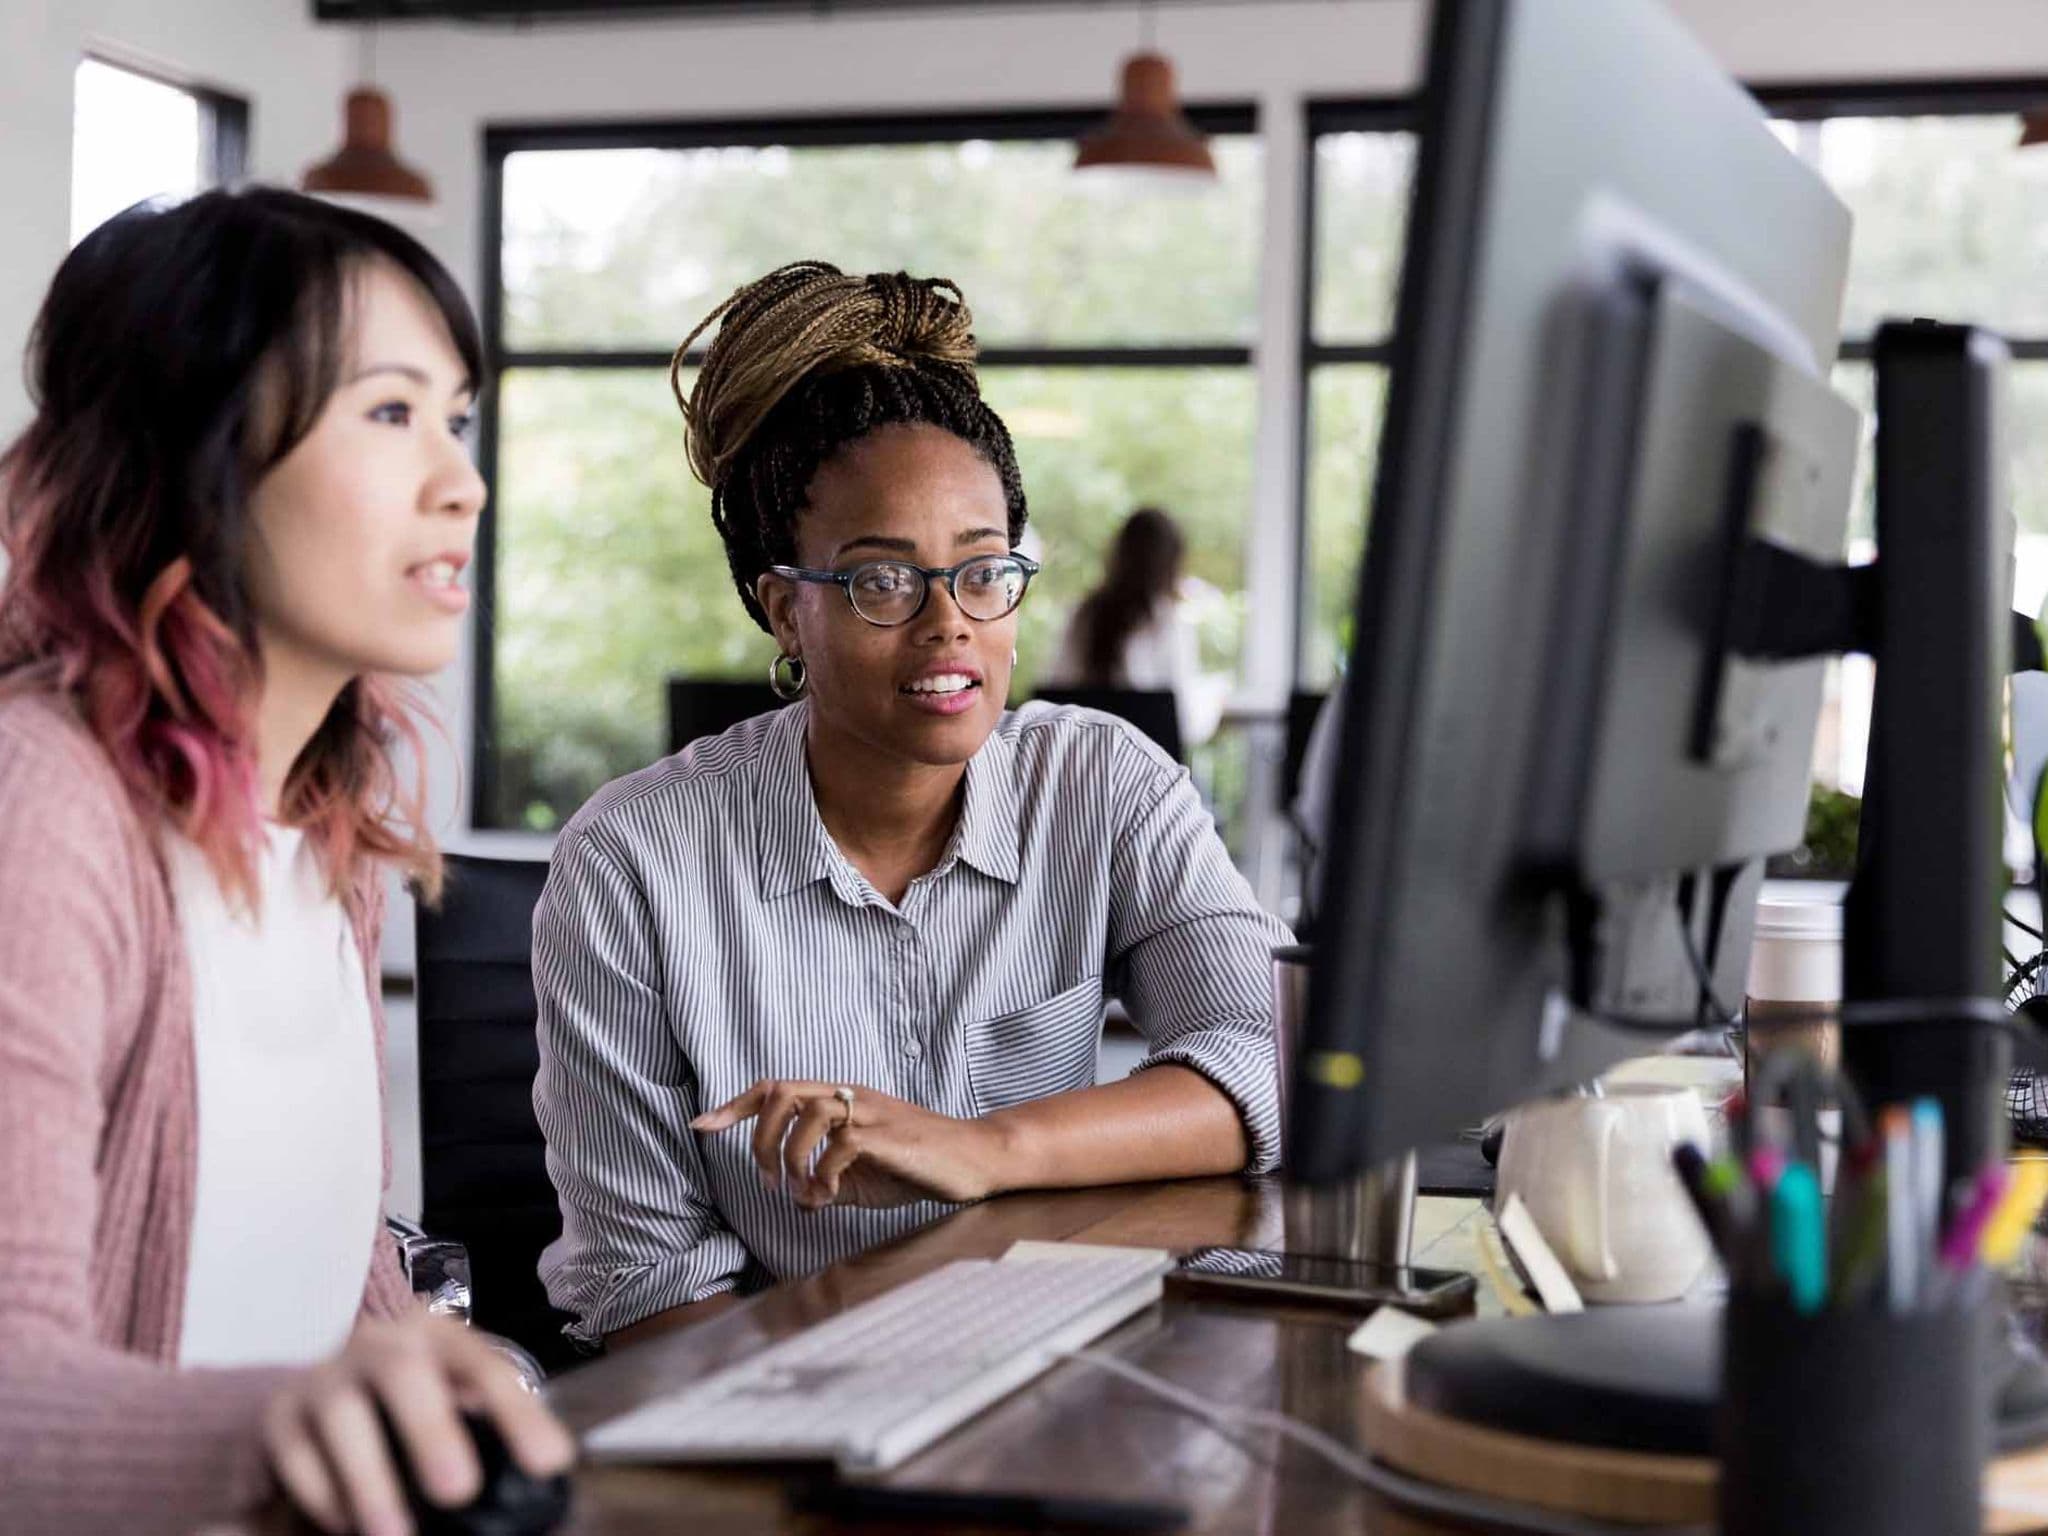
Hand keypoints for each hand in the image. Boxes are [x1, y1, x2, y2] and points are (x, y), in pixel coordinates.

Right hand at [260, 1312, 575, 1535]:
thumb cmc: (413, 1397)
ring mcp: (325, 1376)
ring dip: (371, 1481)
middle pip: (404, 1374)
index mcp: (438, 1337)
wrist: (325, 1381)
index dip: (518, 1414)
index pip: (484, 1366)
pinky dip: (323, 1494)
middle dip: (431, 1431)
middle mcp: (380, 1344)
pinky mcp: (281, 1415)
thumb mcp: (453, 1393)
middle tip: (458, 1490)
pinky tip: (348, 1526)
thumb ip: (489, 1427)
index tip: (549, 1462)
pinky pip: (296, 1454)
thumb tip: (544, 1471)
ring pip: (342, 1416)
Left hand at [691, 1079, 1006, 1208]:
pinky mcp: (888, 1135)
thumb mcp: (862, 1178)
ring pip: (808, 1111)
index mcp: (841, 1101)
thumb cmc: (919, 1166)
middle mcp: (852, 1097)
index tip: (703, 1125)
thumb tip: (798, 1201)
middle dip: (760, 1138)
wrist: (975, 1161)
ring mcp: (870, 1113)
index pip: (777, 1088)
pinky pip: (839, 1145)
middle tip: (770, 1180)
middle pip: (782, 1092)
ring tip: (802, 1191)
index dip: (735, 1106)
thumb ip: (826, 1183)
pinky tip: (830, 1196)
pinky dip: (824, 1175)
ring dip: (792, 1157)